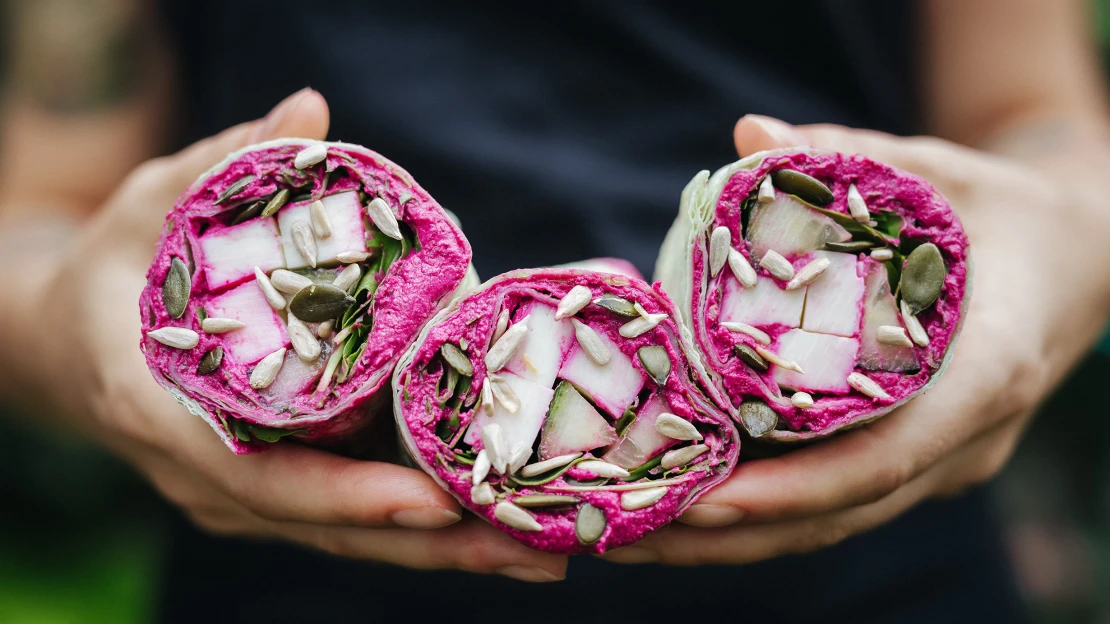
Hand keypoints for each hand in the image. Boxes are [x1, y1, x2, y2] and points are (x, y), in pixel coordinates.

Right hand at [38, 89, 566, 581]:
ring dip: (442, 549)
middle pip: (327, 527)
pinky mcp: (267, 493)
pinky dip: (417, 525)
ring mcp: (236, 495)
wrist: (69, 347)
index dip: (347, 493)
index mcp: (162, 411)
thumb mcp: (151, 207)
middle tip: (533, 550)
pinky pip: (346, 516)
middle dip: (431, 543)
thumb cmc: (110, 273)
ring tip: (539, 550)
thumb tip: (309, 110)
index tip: (433, 499)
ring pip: (345, 535)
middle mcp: (203, 476)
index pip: (260, 474)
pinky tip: (491, 523)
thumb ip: (225, 164)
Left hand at [602, 114, 1109, 564]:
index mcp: (989, 370)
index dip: (795, 488)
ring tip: (631, 536)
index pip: (888, 456)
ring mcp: (944, 462)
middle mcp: (967, 439)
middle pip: (842, 512)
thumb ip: (851, 155)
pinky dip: (760, 509)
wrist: (1073, 263)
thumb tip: (749, 133)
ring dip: (733, 539)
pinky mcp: (916, 462)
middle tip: (627, 535)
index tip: (706, 502)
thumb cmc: (1006, 213)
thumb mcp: (942, 171)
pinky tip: (682, 502)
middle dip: (734, 534)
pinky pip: (834, 500)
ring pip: (833, 522)